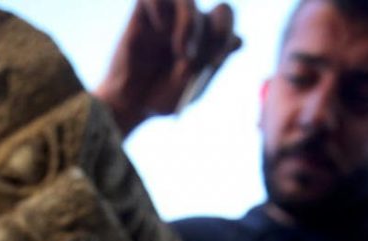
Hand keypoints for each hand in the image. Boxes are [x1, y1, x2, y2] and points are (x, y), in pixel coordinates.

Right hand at [94, 0, 241, 135]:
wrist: (130, 104)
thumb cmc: (161, 97)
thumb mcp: (189, 88)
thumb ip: (208, 64)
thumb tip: (238, 40)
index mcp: (208, 38)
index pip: (224, 15)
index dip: (224, 32)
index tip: (215, 60)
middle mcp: (190, 22)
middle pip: (217, 8)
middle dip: (215, 33)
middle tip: (194, 58)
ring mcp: (167, 16)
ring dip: (189, 22)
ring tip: (181, 51)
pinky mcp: (142, 13)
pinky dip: (159, 8)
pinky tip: (158, 29)